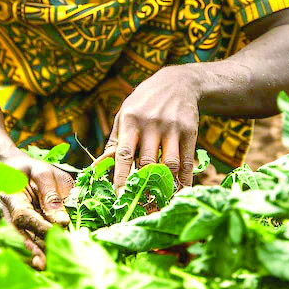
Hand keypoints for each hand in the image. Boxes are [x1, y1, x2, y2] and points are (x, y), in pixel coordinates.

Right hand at [0, 156, 72, 269]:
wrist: (16, 170)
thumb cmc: (30, 170)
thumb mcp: (43, 173)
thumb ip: (51, 195)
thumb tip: (62, 221)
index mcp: (12, 197)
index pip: (24, 215)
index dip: (39, 226)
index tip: (57, 233)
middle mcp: (9, 216)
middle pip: (22, 236)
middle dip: (36, 249)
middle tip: (49, 262)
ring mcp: (14, 226)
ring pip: (24, 244)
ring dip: (36, 256)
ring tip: (46, 267)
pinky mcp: (23, 233)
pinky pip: (28, 245)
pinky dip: (37, 255)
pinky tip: (47, 265)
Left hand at [98, 67, 200, 192]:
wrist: (177, 83)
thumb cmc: (144, 103)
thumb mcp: (125, 114)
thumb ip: (114, 141)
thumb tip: (98, 167)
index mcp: (130, 120)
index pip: (124, 154)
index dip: (121, 177)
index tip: (119, 197)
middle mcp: (151, 124)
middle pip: (147, 163)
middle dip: (143, 186)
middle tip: (140, 205)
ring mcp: (172, 127)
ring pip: (169, 164)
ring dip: (164, 185)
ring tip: (159, 200)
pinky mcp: (190, 131)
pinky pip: (187, 161)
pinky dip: (184, 179)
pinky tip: (180, 190)